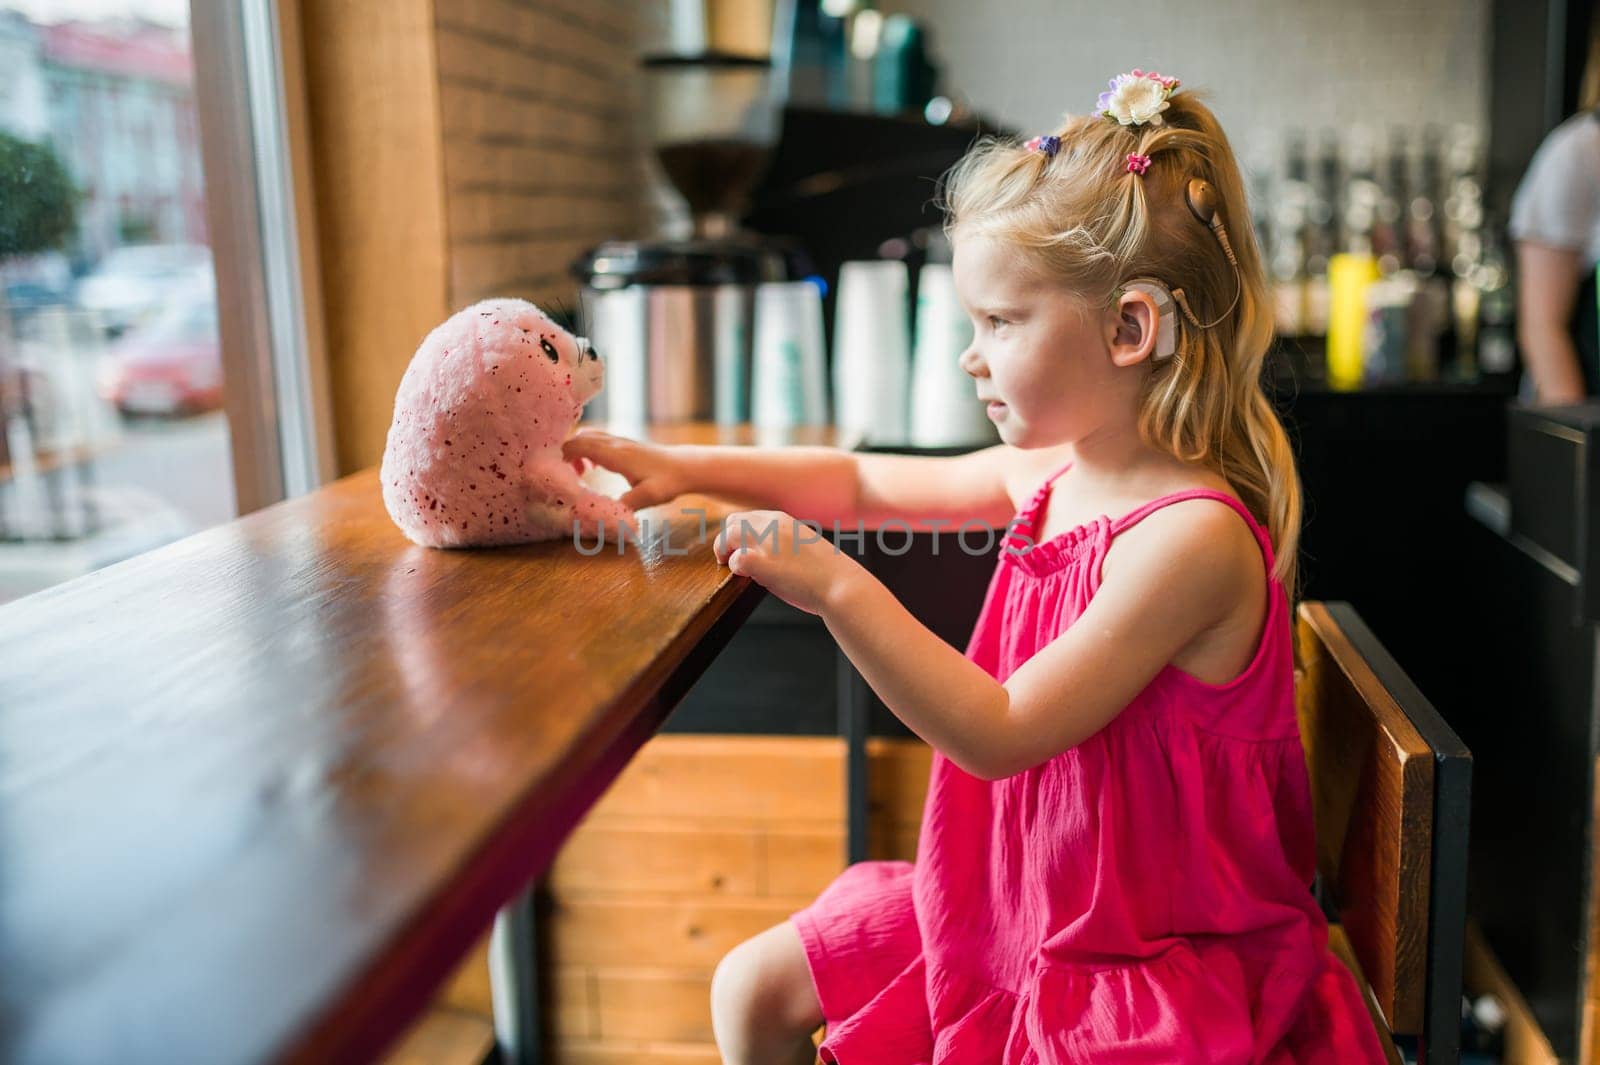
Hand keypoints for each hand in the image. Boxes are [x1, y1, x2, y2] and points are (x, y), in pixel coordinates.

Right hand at [561, 429, 687, 510]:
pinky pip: (597, 439)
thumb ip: (626, 505)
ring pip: (588, 435)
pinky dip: (587, 449)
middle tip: (566, 476)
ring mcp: (620, 441)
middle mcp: (615, 443)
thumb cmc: (668, 481)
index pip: (579, 445)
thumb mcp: (648, 496)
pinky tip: (593, 468)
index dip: (563, 455)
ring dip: (577, 450)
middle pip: (579, 437)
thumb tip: (606, 516)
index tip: (558, 473)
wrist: (686, 467)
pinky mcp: (624, 444)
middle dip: (566, 453)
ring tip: (579, 473)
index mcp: (615, 454)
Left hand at [712, 508, 860, 615]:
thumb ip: (785, 544)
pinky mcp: (762, 563)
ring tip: (727, 564)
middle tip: (726, 556)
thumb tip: (770, 556)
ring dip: (724, 550)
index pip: (749, 517)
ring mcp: (767, 543)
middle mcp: (773, 526)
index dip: (739, 532)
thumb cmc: (828, 573)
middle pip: (734, 521)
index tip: (738, 546)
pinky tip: (743, 575)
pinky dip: (735, 567)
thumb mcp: (805, 546)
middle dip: (727, 538)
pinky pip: (736, 559)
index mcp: (783, 519)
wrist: (841, 585)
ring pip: (729, 534)